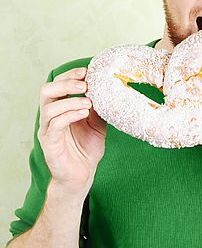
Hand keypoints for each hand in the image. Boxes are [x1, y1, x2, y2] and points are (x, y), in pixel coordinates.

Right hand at [37, 67, 105, 199]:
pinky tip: (84, 114)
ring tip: (89, 103)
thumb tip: (108, 90)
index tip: (87, 71)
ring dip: (70, 101)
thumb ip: (98, 108)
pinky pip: (54, 125)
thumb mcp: (97, 124)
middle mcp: (50, 117)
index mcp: (60, 109)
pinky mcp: (49, 144)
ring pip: (49, 107)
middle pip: (47, 91)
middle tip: (85, 85)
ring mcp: (48, 130)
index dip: (70, 76)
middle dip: (66, 84)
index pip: (57, 85)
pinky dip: (69, 116)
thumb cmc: (87, 149)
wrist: (82, 176)